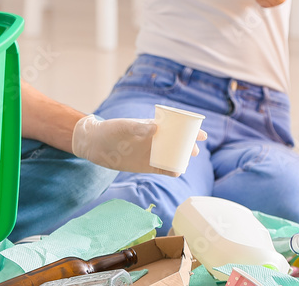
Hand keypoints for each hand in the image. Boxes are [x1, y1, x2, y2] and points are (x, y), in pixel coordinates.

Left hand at [71, 115, 207, 176]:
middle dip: (189, 146)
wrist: (97, 146)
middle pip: (177, 143)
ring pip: (172, 156)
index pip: (175, 126)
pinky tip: (176, 172)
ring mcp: (151, 153)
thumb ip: (139, 128)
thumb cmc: (110, 131)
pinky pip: (162, 169)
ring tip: (187, 161)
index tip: (201, 133)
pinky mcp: (146, 166)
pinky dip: (171, 171)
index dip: (189, 129)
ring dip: (182, 159)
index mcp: (152, 126)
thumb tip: (156, 128)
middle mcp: (155, 140)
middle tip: (195, 151)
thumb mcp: (124, 127)